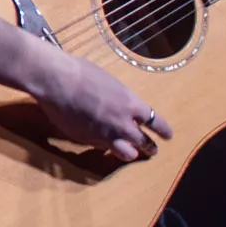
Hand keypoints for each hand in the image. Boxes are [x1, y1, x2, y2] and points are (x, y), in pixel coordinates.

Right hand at [32, 53, 172, 163]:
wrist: (58, 82)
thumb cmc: (83, 73)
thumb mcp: (111, 83)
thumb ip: (120, 100)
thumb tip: (119, 106)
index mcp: (131, 104)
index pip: (156, 123)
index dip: (164, 131)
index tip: (168, 135)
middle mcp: (122, 124)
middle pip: (144, 142)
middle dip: (150, 147)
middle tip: (152, 150)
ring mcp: (105, 135)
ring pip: (126, 153)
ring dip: (131, 153)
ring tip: (131, 154)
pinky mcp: (87, 141)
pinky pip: (102, 148)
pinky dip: (105, 147)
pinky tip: (104, 144)